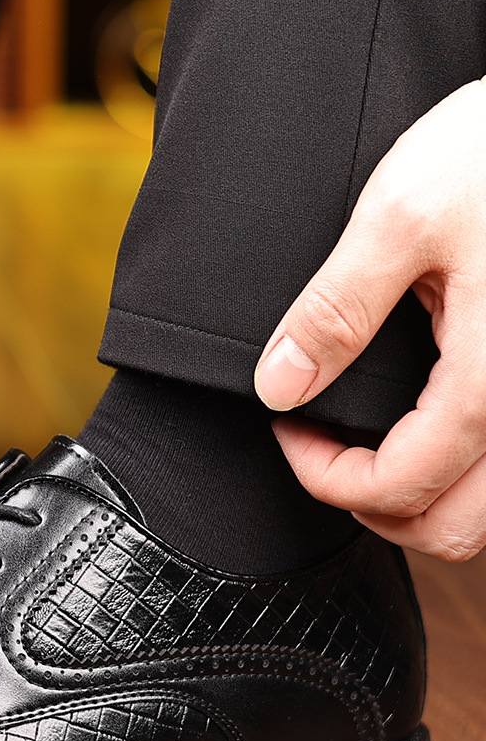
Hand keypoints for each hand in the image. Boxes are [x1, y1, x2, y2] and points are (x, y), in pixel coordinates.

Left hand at [253, 76, 485, 560]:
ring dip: (421, 498)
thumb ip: (335, 310)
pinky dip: (462, 470)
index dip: (323, 477)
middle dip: (373, 507)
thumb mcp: (400, 213)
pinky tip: (422, 422)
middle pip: (454, 527)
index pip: (401, 486)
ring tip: (365, 444)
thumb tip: (278, 386)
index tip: (285, 429)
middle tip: (322, 450)